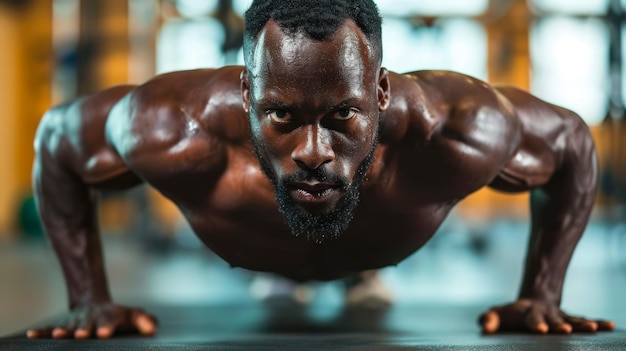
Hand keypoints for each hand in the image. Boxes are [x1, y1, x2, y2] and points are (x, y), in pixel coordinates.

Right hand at [26, 302, 157, 338]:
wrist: (96, 304)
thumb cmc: (119, 315)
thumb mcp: (134, 315)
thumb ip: (145, 321)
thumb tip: (153, 329)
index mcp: (109, 318)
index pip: (109, 323)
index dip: (107, 327)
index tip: (104, 333)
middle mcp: (90, 320)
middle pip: (87, 325)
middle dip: (84, 330)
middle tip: (82, 334)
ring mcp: (75, 323)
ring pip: (68, 327)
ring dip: (63, 331)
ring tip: (58, 335)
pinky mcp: (63, 325)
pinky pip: (49, 328)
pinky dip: (41, 332)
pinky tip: (32, 335)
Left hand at [479, 299, 614, 333]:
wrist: (531, 302)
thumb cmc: (511, 314)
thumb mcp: (497, 314)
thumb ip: (490, 320)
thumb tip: (483, 325)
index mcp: (529, 315)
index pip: (532, 320)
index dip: (536, 324)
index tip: (541, 330)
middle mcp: (547, 315)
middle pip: (554, 321)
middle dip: (559, 325)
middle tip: (566, 330)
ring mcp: (560, 317)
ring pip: (573, 320)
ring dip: (582, 325)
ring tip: (593, 328)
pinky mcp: (570, 320)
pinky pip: (585, 321)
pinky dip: (597, 323)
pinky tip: (609, 325)